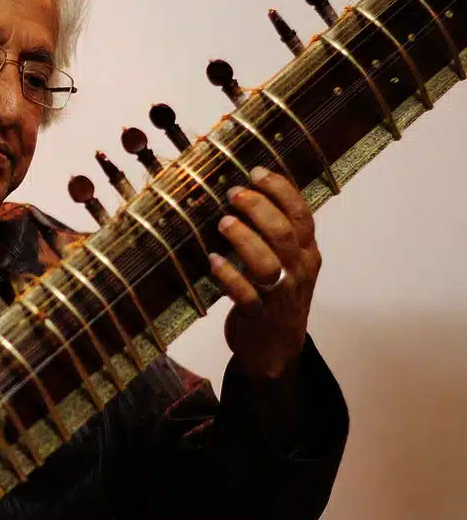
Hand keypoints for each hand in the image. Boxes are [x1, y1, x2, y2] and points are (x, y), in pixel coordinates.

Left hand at [208, 166, 320, 380]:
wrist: (276, 347)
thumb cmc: (277, 294)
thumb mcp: (288, 262)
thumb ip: (276, 232)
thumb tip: (246, 189)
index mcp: (306, 253)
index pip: (301, 215)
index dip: (280, 190)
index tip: (256, 171)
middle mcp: (298, 271)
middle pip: (284, 233)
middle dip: (259, 209)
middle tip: (234, 193)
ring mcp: (280, 294)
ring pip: (267, 263)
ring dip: (244, 239)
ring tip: (223, 223)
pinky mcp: (258, 315)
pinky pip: (245, 294)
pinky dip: (228, 276)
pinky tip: (213, 261)